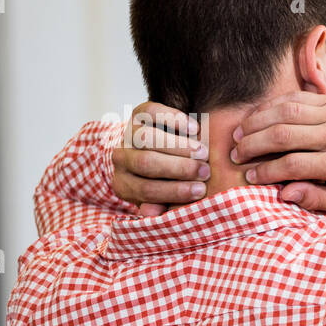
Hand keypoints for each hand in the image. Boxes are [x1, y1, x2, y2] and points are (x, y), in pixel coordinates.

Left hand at [112, 101, 208, 216]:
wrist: (159, 151)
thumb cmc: (168, 181)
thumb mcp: (164, 198)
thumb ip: (164, 205)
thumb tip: (151, 213)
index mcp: (125, 185)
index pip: (146, 190)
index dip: (174, 191)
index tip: (201, 190)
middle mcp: (121, 159)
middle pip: (146, 163)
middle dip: (178, 168)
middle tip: (205, 171)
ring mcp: (128, 134)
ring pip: (148, 139)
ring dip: (179, 146)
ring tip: (203, 152)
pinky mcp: (139, 114)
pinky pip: (153, 113)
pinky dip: (174, 119)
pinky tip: (194, 129)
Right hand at [232, 92, 325, 211]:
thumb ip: (318, 199)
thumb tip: (285, 195)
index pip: (293, 166)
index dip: (266, 172)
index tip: (250, 176)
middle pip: (283, 135)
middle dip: (254, 145)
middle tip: (236, 154)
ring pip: (286, 112)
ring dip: (257, 122)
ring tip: (239, 134)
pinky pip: (297, 98)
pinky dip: (273, 105)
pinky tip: (258, 116)